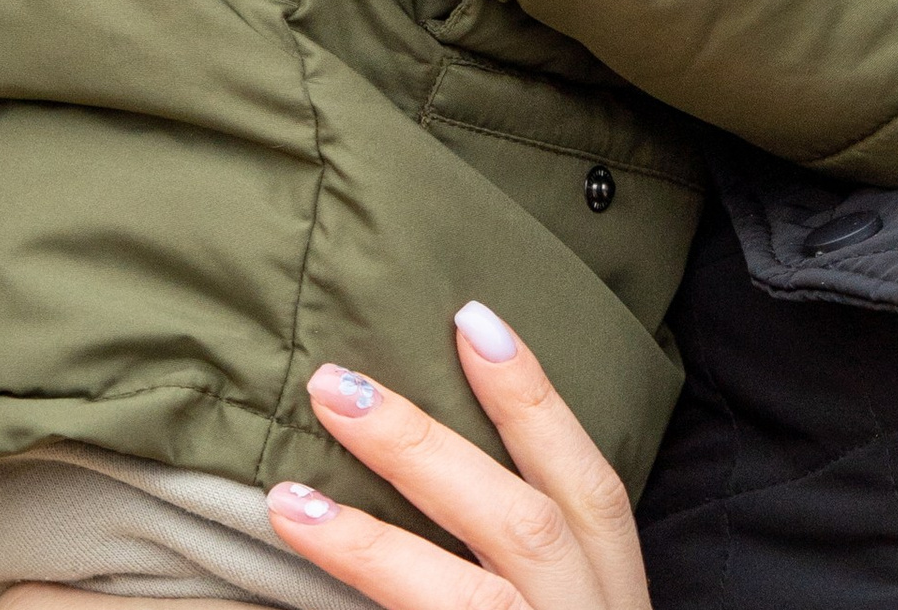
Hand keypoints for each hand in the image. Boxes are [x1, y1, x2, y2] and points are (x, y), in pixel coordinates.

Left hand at [266, 307, 648, 609]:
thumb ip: (521, 547)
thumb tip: (436, 458)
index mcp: (614, 592)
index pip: (585, 479)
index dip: (534, 396)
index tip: (469, 316)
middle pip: (515, 524)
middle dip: (426, 448)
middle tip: (336, 384)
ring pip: (458, 603)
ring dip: (369, 541)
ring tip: (283, 499)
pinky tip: (292, 593)